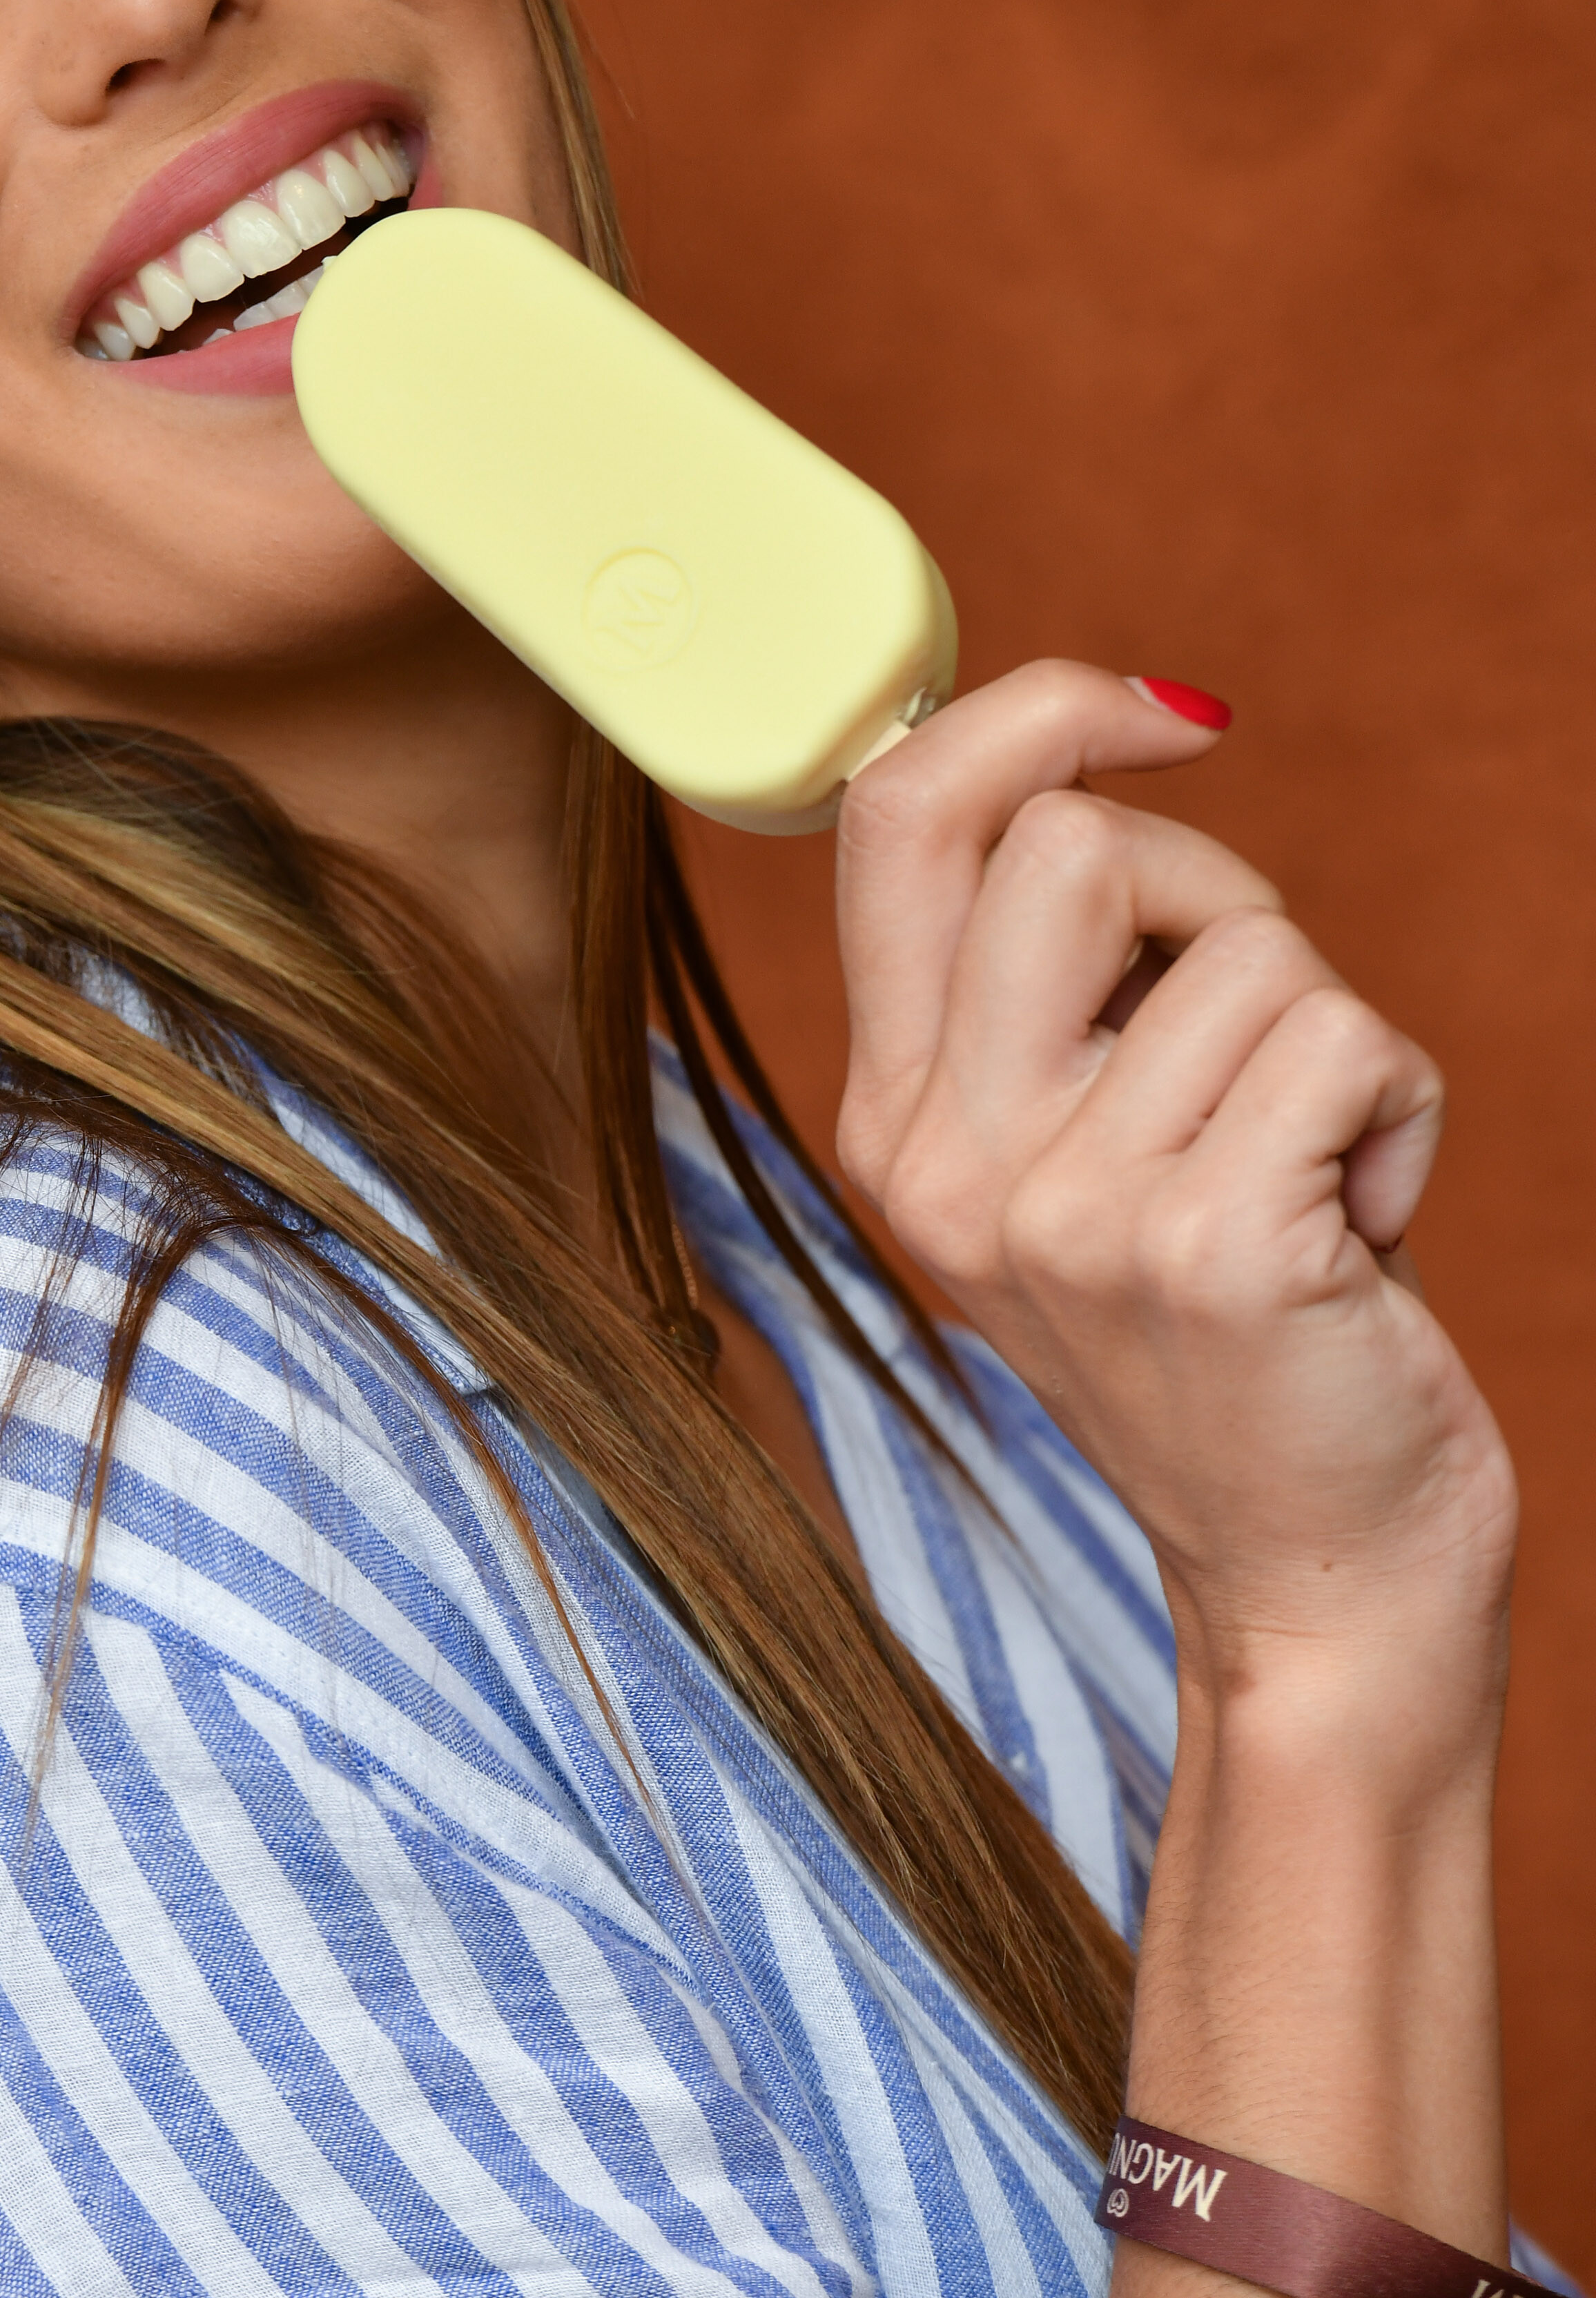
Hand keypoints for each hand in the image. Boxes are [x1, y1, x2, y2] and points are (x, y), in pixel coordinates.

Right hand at [832, 665, 1513, 1726]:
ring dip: (1332, 1037)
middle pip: (1072, 843)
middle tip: (1257, 1032)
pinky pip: (1352, 1041)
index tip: (1160, 722)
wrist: (1313, 1584)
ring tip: (1311, 1173)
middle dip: (1219, 893)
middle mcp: (944, 1162)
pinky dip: (1405, 1111)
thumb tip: (1090, 754)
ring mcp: (1067, 1211)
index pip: (895, 816)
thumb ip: (1045, 986)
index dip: (1034, 713)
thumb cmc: (1230, 1336)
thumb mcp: (1073, 1154)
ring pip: (1251, 946)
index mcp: (892, 1120)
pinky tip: (1363, 1231)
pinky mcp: (1214, 1248)